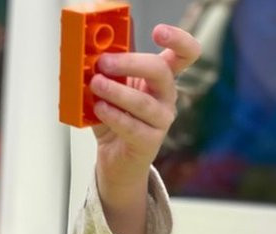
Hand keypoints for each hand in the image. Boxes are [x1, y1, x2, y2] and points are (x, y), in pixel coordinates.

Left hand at [91, 24, 200, 190]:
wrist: (114, 158)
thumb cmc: (114, 119)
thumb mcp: (109, 91)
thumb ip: (106, 74)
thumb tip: (91, 57)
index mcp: (160, 78)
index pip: (184, 54)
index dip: (178, 40)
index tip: (159, 32)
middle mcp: (166, 96)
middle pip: (161, 72)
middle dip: (131, 63)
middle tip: (104, 63)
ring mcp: (161, 119)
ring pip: (144, 102)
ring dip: (117, 92)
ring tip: (96, 85)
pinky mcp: (149, 141)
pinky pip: (133, 126)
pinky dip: (114, 116)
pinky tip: (100, 109)